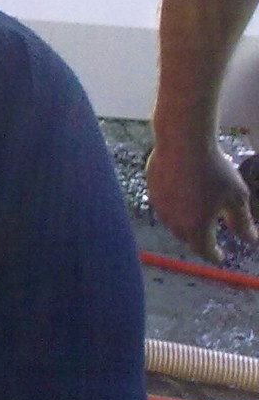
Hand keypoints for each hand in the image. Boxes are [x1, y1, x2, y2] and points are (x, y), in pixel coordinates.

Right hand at [145, 137, 258, 262]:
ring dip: (185, 224)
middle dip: (198, 240)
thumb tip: (251, 242)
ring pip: (173, 223)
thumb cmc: (214, 170)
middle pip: (187, 238)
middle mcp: (173, 221)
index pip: (204, 250)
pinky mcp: (151, 190)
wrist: (182, 142)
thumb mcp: (236, 197)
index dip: (214, 256)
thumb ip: (242, 223)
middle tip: (209, 235)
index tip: (221, 257)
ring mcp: (159, 205)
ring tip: (195, 215)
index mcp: (196, 226)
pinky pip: (164, 207)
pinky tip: (183, 195)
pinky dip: (174, 208)